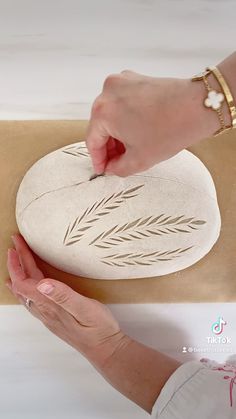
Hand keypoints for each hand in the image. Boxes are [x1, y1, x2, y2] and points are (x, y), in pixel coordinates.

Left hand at [6, 234, 126, 366]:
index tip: (15, 246)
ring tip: (15, 262)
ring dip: (20, 275)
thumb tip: (43, 284)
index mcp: (50, 306)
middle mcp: (45, 311)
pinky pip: (34, 299)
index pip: (24, 282)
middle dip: (17, 263)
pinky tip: (29, 287)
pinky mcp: (55, 317)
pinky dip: (27, 287)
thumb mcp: (85, 309)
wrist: (106, 349)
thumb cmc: (98, 329)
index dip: (18, 264)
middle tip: (15, 244)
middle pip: (23, 285)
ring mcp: (49, 315)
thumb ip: (64, 296)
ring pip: (27, 292)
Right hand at [86, 70, 217, 176]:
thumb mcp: (139, 159)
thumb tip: (110, 168)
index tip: (102, 169)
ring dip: (117, 132)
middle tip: (117, 162)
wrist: (198, 107)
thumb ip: (118, 168)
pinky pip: (122, 103)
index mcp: (103, 111)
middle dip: (108, 146)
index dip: (97, 159)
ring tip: (129, 148)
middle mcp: (107, 92)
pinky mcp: (135, 78)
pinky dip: (126, 118)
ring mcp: (122, 81)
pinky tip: (138, 131)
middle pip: (100, 125)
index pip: (92, 141)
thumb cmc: (170, 130)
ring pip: (111, 113)